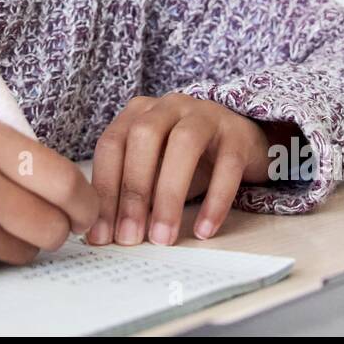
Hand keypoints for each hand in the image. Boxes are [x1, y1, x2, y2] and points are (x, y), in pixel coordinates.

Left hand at [86, 94, 270, 247]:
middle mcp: (169, 106)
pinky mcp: (238, 133)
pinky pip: (227, 165)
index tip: (101, 234)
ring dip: (169, 194)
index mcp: (139, 112)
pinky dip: (215, 200)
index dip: (103, 190)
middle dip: (133, 190)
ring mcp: (205, 115)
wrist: (242, 141)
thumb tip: (107, 235)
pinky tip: (204, 230)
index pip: (111, 144)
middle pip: (143, 137)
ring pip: (183, 144)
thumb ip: (132, 193)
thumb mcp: (155, 169)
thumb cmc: (188, 160)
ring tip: (163, 237)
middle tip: (130, 236)